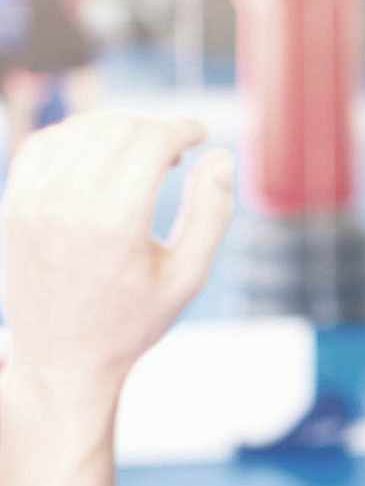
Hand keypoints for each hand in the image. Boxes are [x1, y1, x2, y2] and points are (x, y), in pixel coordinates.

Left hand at [1, 112, 234, 399]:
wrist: (62, 356)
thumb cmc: (133, 320)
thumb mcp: (188, 276)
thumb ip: (211, 213)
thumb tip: (222, 156)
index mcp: (114, 224)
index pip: (149, 142)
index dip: (182, 128)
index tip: (201, 132)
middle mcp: (66, 205)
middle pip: (117, 130)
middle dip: (154, 128)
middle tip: (176, 149)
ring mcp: (31, 202)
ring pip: (79, 130)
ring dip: (117, 128)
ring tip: (142, 152)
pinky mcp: (13, 204)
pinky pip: (43, 144)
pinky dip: (77, 136)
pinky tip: (102, 155)